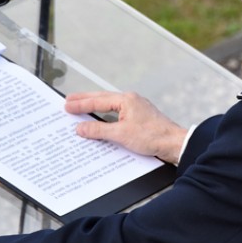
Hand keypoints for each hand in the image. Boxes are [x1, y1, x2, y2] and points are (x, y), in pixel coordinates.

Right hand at [65, 91, 187, 163]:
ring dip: (95, 106)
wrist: (174, 143)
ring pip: (110, 105)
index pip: (97, 101)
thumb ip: (99, 130)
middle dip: (85, 100)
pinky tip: (101, 119)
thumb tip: (82, 127)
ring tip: (81, 107)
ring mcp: (136, 109)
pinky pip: (117, 113)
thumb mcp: (121, 134)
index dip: (81, 104)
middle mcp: (131, 101)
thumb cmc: (154, 136)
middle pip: (102, 98)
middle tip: (69, 100)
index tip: (67, 106)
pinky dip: (105, 115)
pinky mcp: (139, 118)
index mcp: (126, 100)